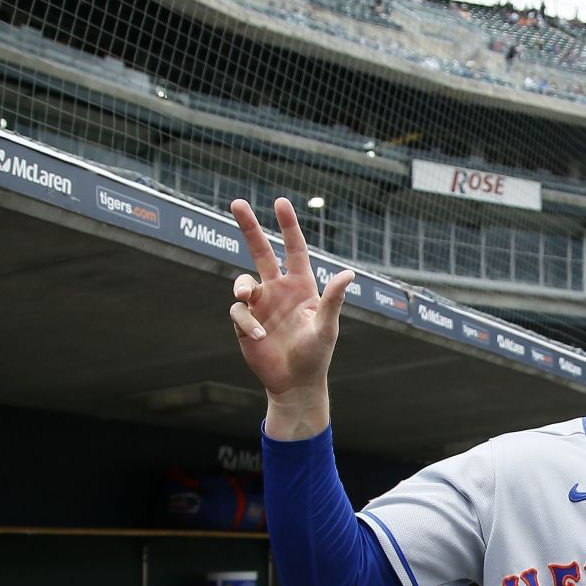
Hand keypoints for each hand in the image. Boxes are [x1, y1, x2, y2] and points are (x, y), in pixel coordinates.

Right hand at [226, 197, 354, 438]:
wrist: (296, 383)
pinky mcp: (245, 323)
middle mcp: (279, 290)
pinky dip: (246, 321)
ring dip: (242, 286)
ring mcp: (261, 305)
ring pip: (242, 282)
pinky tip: (259, 336)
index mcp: (301, 286)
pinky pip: (238, 312)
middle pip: (261, 251)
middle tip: (237, 202)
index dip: (288, 225)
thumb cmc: (316, 355)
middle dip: (249, 226)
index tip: (280, 202)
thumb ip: (333, 299)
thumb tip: (348, 273)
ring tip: (247, 297)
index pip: (294, 248)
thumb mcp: (326, 327)